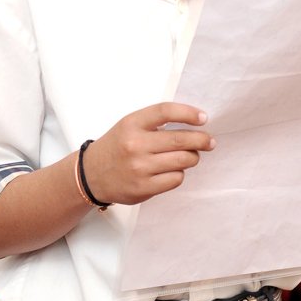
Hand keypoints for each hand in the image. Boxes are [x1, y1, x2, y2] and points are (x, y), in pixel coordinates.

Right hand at [80, 102, 215, 205]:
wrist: (92, 175)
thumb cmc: (117, 146)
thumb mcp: (130, 125)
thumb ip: (155, 122)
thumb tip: (194, 124)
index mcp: (132, 124)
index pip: (165, 112)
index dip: (188, 113)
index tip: (203, 118)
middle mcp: (135, 145)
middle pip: (181, 140)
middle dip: (202, 140)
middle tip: (209, 141)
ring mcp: (139, 168)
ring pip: (183, 160)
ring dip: (192, 158)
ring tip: (190, 156)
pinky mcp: (143, 188)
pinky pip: (176, 179)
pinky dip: (179, 174)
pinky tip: (173, 170)